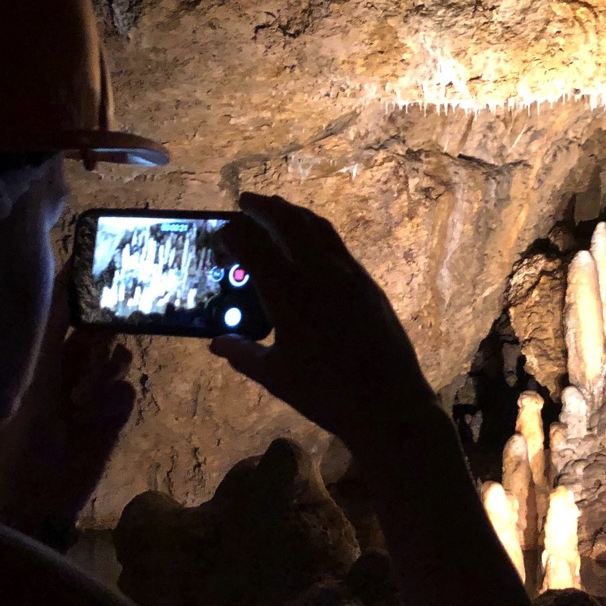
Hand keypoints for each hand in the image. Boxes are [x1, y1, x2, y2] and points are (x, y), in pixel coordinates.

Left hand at [0, 267, 134, 540]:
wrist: (38, 499)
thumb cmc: (22, 440)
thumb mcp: (36, 381)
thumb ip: (53, 331)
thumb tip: (63, 275)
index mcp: (42, 356)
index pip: (68, 313)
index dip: (85, 294)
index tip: (103, 272)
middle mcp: (69, 368)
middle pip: (101, 332)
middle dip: (99, 342)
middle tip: (92, 352)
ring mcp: (94, 392)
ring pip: (119, 360)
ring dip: (103, 376)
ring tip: (82, 403)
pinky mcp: (113, 416)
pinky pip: (127, 391)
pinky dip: (113, 402)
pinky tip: (95, 421)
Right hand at [210, 193, 436, 452]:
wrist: (388, 404)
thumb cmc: (325, 394)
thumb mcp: (275, 377)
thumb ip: (242, 354)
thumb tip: (217, 343)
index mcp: (289, 293)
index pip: (254, 245)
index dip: (234, 232)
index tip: (221, 229)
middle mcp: (319, 273)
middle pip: (288, 221)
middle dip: (264, 207)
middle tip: (245, 200)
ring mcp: (348, 274)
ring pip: (317, 226)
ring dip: (292, 212)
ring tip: (276, 209)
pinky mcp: (367, 283)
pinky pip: (336, 244)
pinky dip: (315, 231)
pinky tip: (310, 242)